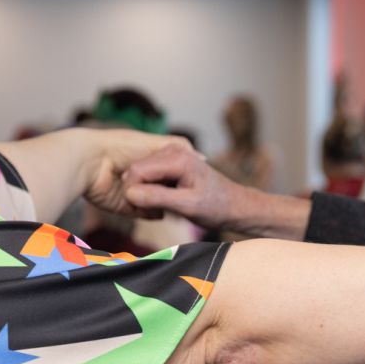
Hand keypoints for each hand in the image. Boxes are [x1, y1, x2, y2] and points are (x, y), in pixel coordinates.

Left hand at [75, 129, 198, 219]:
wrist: (90, 162)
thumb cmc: (120, 147)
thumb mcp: (155, 142)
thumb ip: (177, 147)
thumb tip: (201, 158)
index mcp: (144, 159)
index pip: (170, 170)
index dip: (182, 174)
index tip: (196, 177)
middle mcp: (139, 176)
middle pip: (165, 187)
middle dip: (176, 190)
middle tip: (190, 191)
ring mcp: (133, 193)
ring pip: (157, 202)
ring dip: (166, 201)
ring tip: (177, 199)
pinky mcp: (125, 207)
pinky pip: (145, 213)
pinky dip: (154, 212)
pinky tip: (164, 209)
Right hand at [122, 146, 245, 230]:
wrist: (234, 205)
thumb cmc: (216, 207)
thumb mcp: (187, 206)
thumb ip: (158, 198)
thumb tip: (130, 193)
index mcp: (177, 158)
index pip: (136, 171)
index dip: (132, 192)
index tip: (142, 211)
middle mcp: (172, 150)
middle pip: (135, 170)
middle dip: (137, 193)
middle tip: (153, 212)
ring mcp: (170, 154)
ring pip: (139, 173)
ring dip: (143, 193)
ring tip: (161, 209)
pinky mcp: (170, 163)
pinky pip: (148, 176)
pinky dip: (150, 190)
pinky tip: (164, 203)